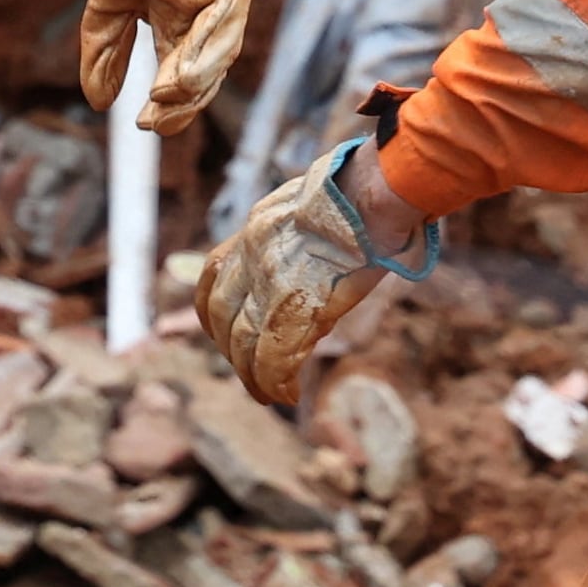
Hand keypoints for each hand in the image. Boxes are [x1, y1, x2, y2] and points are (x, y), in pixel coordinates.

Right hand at [78, 0, 255, 129]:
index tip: (146, 124)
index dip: (175, 103)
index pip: (192, 72)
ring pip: (221, 48)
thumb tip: (99, 103)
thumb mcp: (109, 3)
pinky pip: (220, 20)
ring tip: (162, 102)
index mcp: (191, 18)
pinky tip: (178, 77)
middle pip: (209, 67)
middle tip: (153, 122)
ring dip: (194, 82)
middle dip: (183, 101)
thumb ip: (106, 52)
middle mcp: (216, 8)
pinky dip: (202, 52)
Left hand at [197, 135, 434, 408]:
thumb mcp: (311, 209)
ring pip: (242, 343)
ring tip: (268, 393)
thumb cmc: (361, 193)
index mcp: (254, 229)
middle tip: (250, 374)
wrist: (373, 192)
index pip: (214, 277)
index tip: (227, 334)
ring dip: (252, 376)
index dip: (216, 312)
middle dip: (231, 351)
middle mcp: (252, 257)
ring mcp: (270, 284)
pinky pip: (273, 358)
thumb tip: (308, 269)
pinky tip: (288, 394)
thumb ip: (296, 241)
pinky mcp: (296, 309)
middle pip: (221, 317)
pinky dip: (276, 382)